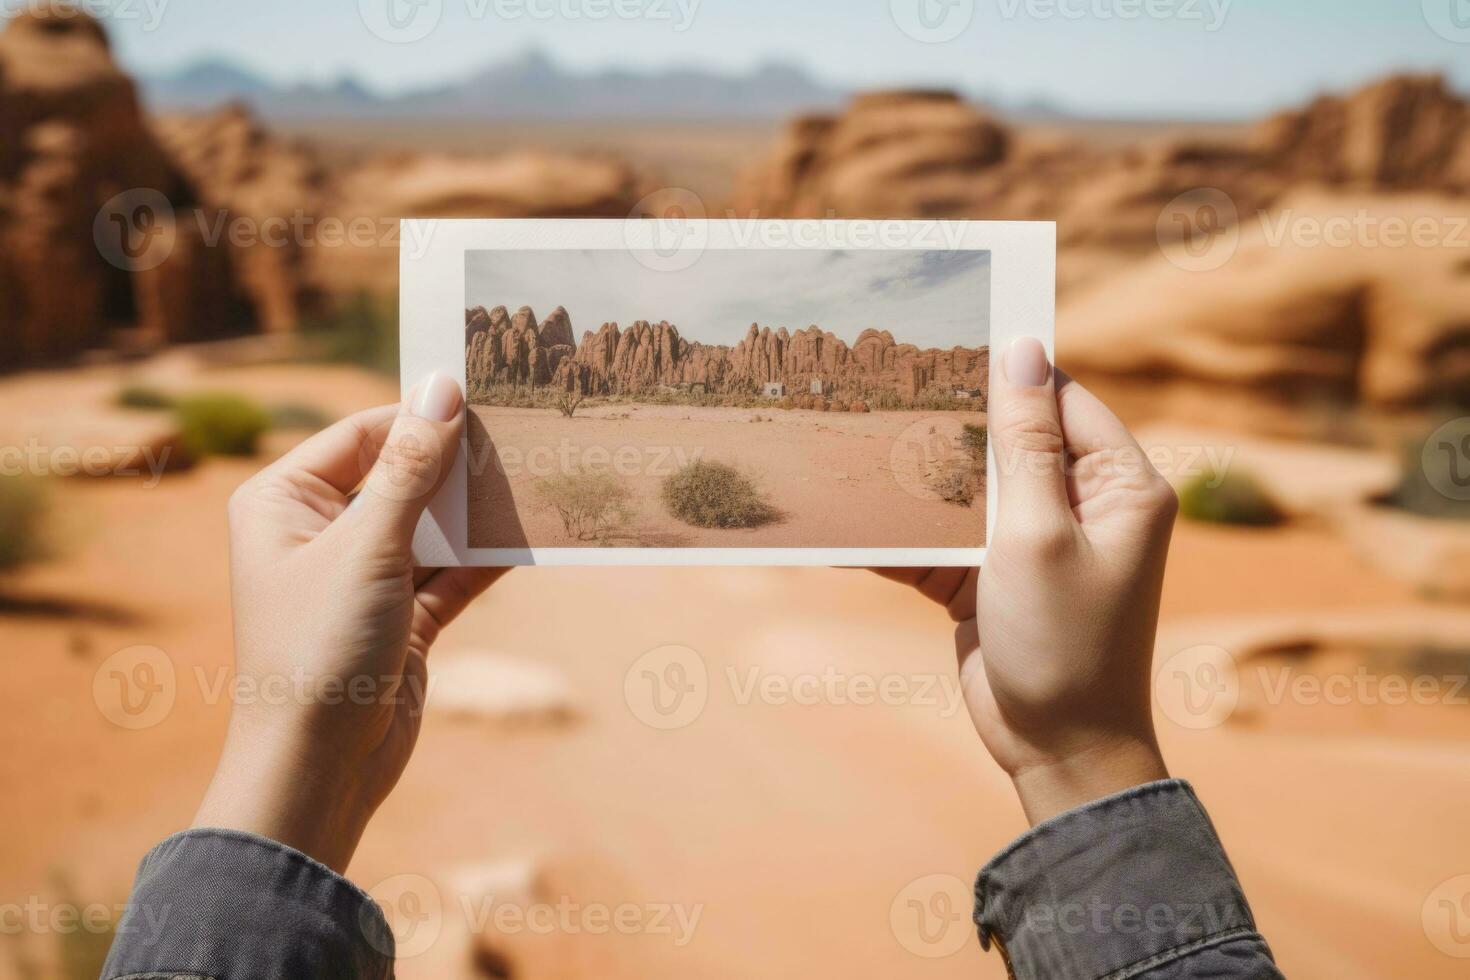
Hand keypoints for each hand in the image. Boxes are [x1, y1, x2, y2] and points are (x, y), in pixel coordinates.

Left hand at [193, 374, 504, 872]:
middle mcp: (319, 533)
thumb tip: (442, 389)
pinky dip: (485, 560)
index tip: (487, 396)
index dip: (420, 417)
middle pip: (401, 478)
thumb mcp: (368, 546)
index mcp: (283, 502)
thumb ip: (409, 468)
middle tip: (521, 434)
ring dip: (476, 513)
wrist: (318, 768)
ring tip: (535, 477)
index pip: (362, 435)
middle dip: (457, 465)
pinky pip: (450, 574)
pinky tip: (530, 535)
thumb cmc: (319, 647)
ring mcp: (363, 578)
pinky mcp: (402, 620)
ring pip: (431, 528)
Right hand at [877, 338, 1177, 824]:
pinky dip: (903, 539)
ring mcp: (1035, 542)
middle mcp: (1084, 504)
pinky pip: (943, 541)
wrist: (1058, 750)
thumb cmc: (1066, 643)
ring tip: (856, 447)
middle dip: (951, 423)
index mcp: (1122, 485)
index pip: (1062, 401)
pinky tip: (848, 527)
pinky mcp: (992, 577)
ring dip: (919, 481)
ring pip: (969, 488)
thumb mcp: (1039, 535)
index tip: (950, 337)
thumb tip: (1022, 351)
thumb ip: (1025, 444)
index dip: (1010, 370)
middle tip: (885, 388)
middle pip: (1009, 439)